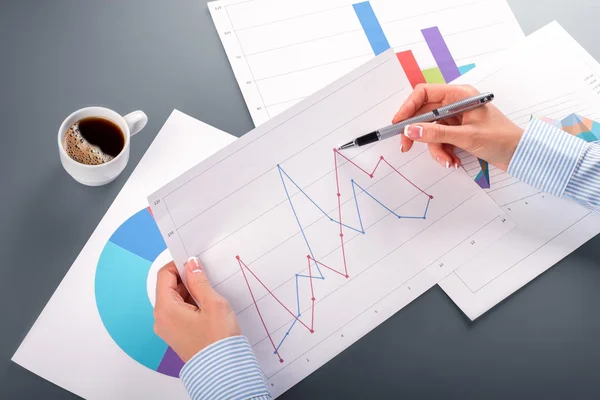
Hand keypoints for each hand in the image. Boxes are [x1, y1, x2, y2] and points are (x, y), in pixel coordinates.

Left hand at [153, 257, 240, 361]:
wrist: (223, 369)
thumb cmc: (218, 340)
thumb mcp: (213, 303)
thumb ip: (199, 281)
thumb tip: (192, 265)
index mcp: (165, 309)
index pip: (164, 276)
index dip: (178, 265)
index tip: (193, 262)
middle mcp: (161, 319)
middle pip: (168, 287)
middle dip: (185, 279)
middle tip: (205, 277)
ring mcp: (167, 328)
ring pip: (174, 299)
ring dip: (190, 292)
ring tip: (209, 295)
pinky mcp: (176, 334)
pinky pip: (178, 311)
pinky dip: (190, 304)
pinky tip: (206, 306)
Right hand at [393, 84, 523, 170]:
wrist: (520, 154)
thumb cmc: (501, 139)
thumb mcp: (466, 136)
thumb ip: (436, 133)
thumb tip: (410, 130)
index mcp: (459, 95)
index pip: (424, 93)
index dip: (408, 107)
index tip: (398, 124)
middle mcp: (455, 103)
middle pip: (423, 114)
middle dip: (417, 133)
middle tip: (406, 147)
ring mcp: (455, 118)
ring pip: (430, 131)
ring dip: (434, 148)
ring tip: (447, 161)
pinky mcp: (457, 131)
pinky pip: (439, 140)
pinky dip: (443, 152)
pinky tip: (453, 160)